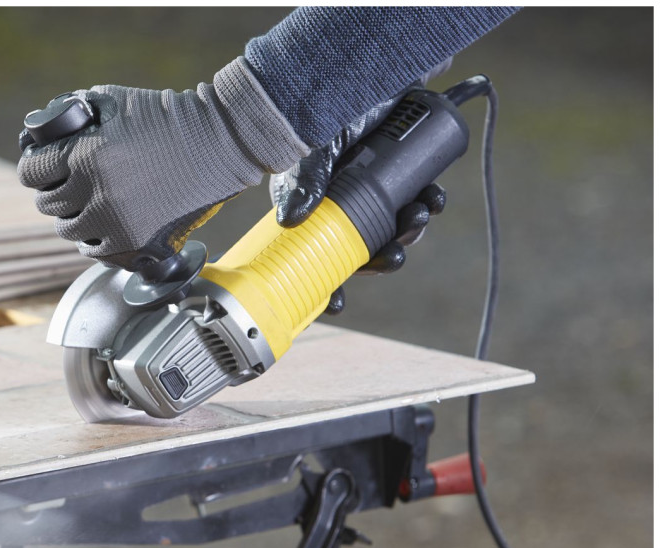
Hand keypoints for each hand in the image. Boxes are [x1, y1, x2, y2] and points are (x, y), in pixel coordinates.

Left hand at [17, 58, 307, 270]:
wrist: (219, 144)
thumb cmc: (167, 117)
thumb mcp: (113, 101)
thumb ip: (73, 112)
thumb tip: (42, 131)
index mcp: (85, 157)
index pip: (31, 173)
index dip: (35, 168)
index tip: (42, 168)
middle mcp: (97, 195)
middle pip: (49, 205)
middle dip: (54, 192)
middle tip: (68, 186)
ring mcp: (117, 225)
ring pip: (70, 232)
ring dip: (75, 218)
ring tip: (89, 207)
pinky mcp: (138, 246)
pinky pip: (98, 252)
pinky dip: (98, 239)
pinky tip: (106, 225)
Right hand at [270, 60, 451, 315]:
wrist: (365, 65)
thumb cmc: (325, 107)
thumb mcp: (310, 147)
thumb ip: (301, 181)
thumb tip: (292, 221)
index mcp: (314, 205)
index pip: (318, 254)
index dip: (328, 283)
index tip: (338, 305)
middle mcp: (343, 203)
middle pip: (364, 248)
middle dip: (383, 256)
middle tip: (396, 254)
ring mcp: (374, 189)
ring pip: (394, 227)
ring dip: (412, 230)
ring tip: (422, 213)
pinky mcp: (402, 172)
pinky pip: (417, 199)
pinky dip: (428, 203)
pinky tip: (433, 197)